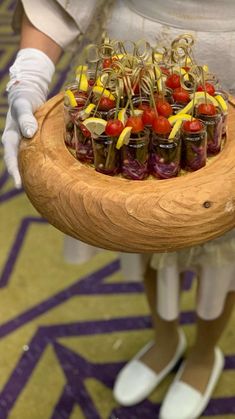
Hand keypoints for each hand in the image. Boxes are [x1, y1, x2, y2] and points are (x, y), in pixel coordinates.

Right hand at [1, 48, 54, 187]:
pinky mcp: (36, 144)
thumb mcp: (23, 106)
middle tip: (37, 194)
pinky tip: (55, 174)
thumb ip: (25, 119)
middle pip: (21, 166)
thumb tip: (29, 133)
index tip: (19, 185)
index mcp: (11, 139)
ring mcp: (27, 145)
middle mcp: (18, 145)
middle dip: (27, 180)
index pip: (11, 159)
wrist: (29, 93)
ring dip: (36, 175)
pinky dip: (45, 165)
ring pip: (30, 163)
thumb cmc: (24, 99)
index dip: (15, 172)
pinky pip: (40, 157)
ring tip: (47, 189)